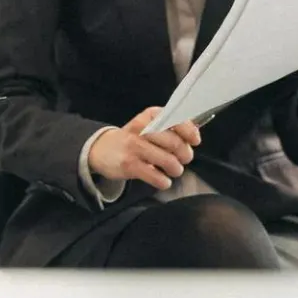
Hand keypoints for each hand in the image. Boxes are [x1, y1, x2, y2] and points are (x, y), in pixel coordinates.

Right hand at [85, 106, 201, 190]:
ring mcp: (134, 146)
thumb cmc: (134, 138)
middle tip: (183, 159)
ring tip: (174, 170)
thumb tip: (195, 135)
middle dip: (185, 155)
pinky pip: (156, 177)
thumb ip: (171, 128)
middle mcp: (142, 128)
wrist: (102, 149)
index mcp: (150, 116)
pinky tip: (163, 180)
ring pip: (168, 161)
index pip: (177, 120)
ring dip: (176, 169)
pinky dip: (164, 182)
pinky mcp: (129, 164)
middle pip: (175, 143)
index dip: (190, 132)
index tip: (195, 141)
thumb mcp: (149, 125)